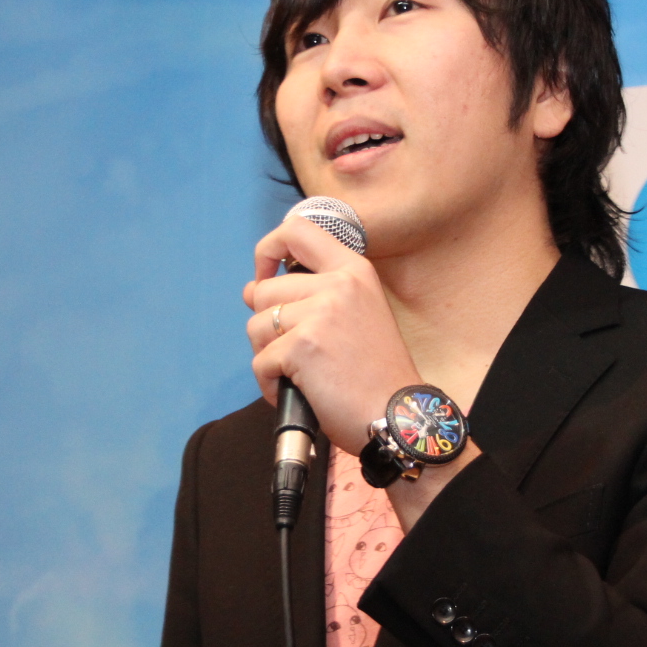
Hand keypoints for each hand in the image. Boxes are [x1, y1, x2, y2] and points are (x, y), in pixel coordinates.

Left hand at [243, 215, 420, 456]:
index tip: (266, 277)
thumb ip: (309, 295)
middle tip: (296, 352)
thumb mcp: (355, 314)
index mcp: (353, 270)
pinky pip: (260, 362)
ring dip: (267, 355)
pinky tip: (297, 392)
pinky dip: (270, 383)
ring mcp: (319, 314)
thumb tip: (250, 289)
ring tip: (299, 373)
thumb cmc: (375, 373)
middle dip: (268, 326)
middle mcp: (337, 284)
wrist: (397, 416)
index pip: (297, 230)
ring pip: (255, 326)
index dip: (268, 250)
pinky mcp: (302, 346)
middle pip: (264, 290)